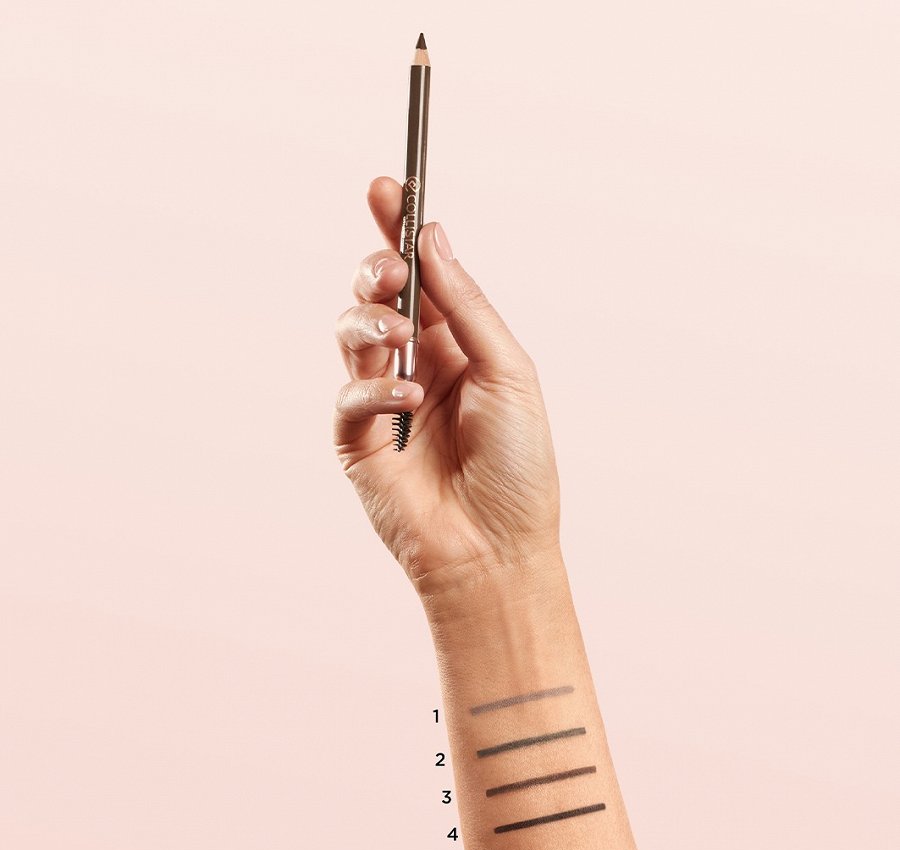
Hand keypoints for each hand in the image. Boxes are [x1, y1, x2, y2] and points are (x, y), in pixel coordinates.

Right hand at [333, 177, 561, 602]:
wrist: (499, 549)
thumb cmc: (520, 465)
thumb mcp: (507, 372)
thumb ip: (466, 306)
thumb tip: (432, 237)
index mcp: (457, 347)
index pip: (419, 278)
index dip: (399, 232)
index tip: (386, 186)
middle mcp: (417, 366)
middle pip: (376, 296)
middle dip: (374, 269)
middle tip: (387, 267)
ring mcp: (383, 402)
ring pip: (350, 334)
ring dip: (369, 319)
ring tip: (399, 333)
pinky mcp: (358, 441)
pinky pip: (349, 396)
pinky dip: (374, 388)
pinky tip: (407, 398)